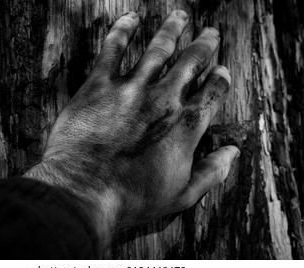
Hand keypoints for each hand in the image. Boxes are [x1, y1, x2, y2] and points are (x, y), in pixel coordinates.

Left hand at [25, 10, 238, 250]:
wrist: (85, 192)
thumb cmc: (132, 198)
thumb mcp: (181, 194)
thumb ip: (211, 172)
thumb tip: (232, 153)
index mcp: (186, 125)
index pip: (213, 92)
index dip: (220, 79)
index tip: (221, 70)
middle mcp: (165, 100)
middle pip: (191, 63)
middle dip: (204, 45)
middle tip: (210, 34)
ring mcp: (133, 88)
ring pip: (159, 48)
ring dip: (172, 29)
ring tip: (179, 16)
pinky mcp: (100, 85)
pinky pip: (113, 48)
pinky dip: (122, 30)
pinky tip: (130, 20)